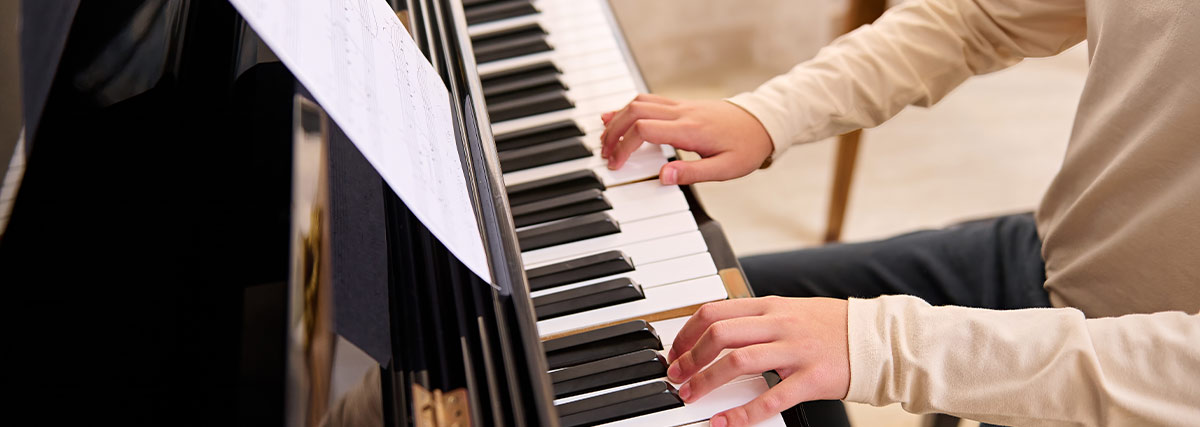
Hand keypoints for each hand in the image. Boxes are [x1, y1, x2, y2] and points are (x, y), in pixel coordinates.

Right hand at [599, 94, 773, 184]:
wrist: (764, 123)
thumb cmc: (747, 146)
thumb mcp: (726, 169)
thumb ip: (693, 173)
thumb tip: (663, 177)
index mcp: (690, 129)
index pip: (644, 130)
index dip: (624, 146)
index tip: (616, 164)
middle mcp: (682, 113)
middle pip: (634, 111)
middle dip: (613, 131)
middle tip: (604, 152)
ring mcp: (681, 106)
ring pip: (639, 102)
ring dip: (617, 118)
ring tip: (604, 137)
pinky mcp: (683, 105)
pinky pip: (649, 100)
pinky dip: (629, 108)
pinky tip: (618, 116)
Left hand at [665, 296, 849, 426]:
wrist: (879, 340)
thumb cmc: (832, 328)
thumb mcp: (790, 311)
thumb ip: (757, 318)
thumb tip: (717, 331)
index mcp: (770, 306)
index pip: (714, 311)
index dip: (687, 333)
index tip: (675, 353)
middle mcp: (779, 324)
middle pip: (719, 334)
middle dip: (689, 358)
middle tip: (676, 377)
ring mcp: (795, 350)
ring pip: (738, 361)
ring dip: (706, 381)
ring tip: (690, 395)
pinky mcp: (811, 378)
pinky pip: (770, 398)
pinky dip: (742, 413)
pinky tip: (724, 422)